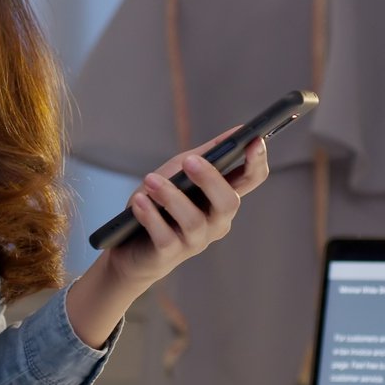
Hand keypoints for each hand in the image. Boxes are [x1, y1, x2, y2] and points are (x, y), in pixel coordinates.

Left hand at [99, 126, 270, 289]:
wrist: (129, 244)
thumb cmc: (160, 203)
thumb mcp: (181, 172)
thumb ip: (207, 154)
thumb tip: (239, 130)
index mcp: (222, 197)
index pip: (251, 179)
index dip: (256, 161)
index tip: (254, 141)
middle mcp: (216, 221)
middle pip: (228, 202)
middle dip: (210, 179)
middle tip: (188, 160)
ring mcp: (195, 241)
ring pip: (194, 220)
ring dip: (170, 196)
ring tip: (150, 180)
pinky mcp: (170, 254)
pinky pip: (166, 236)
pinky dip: (151, 216)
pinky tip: (139, 201)